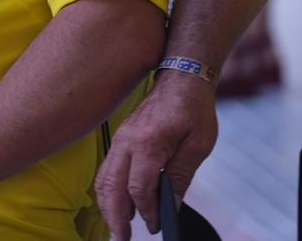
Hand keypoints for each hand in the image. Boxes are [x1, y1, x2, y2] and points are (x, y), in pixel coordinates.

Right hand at [94, 72, 218, 239]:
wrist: (181, 77)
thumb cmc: (193, 109)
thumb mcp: (198, 145)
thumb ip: (181, 176)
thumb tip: (170, 205)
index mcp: (148, 144)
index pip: (139, 188)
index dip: (147, 212)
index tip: (156, 226)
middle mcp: (127, 142)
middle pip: (112, 186)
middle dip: (115, 216)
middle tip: (121, 239)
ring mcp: (120, 139)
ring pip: (104, 178)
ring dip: (107, 205)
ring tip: (116, 226)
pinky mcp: (121, 139)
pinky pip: (106, 168)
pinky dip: (107, 189)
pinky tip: (115, 203)